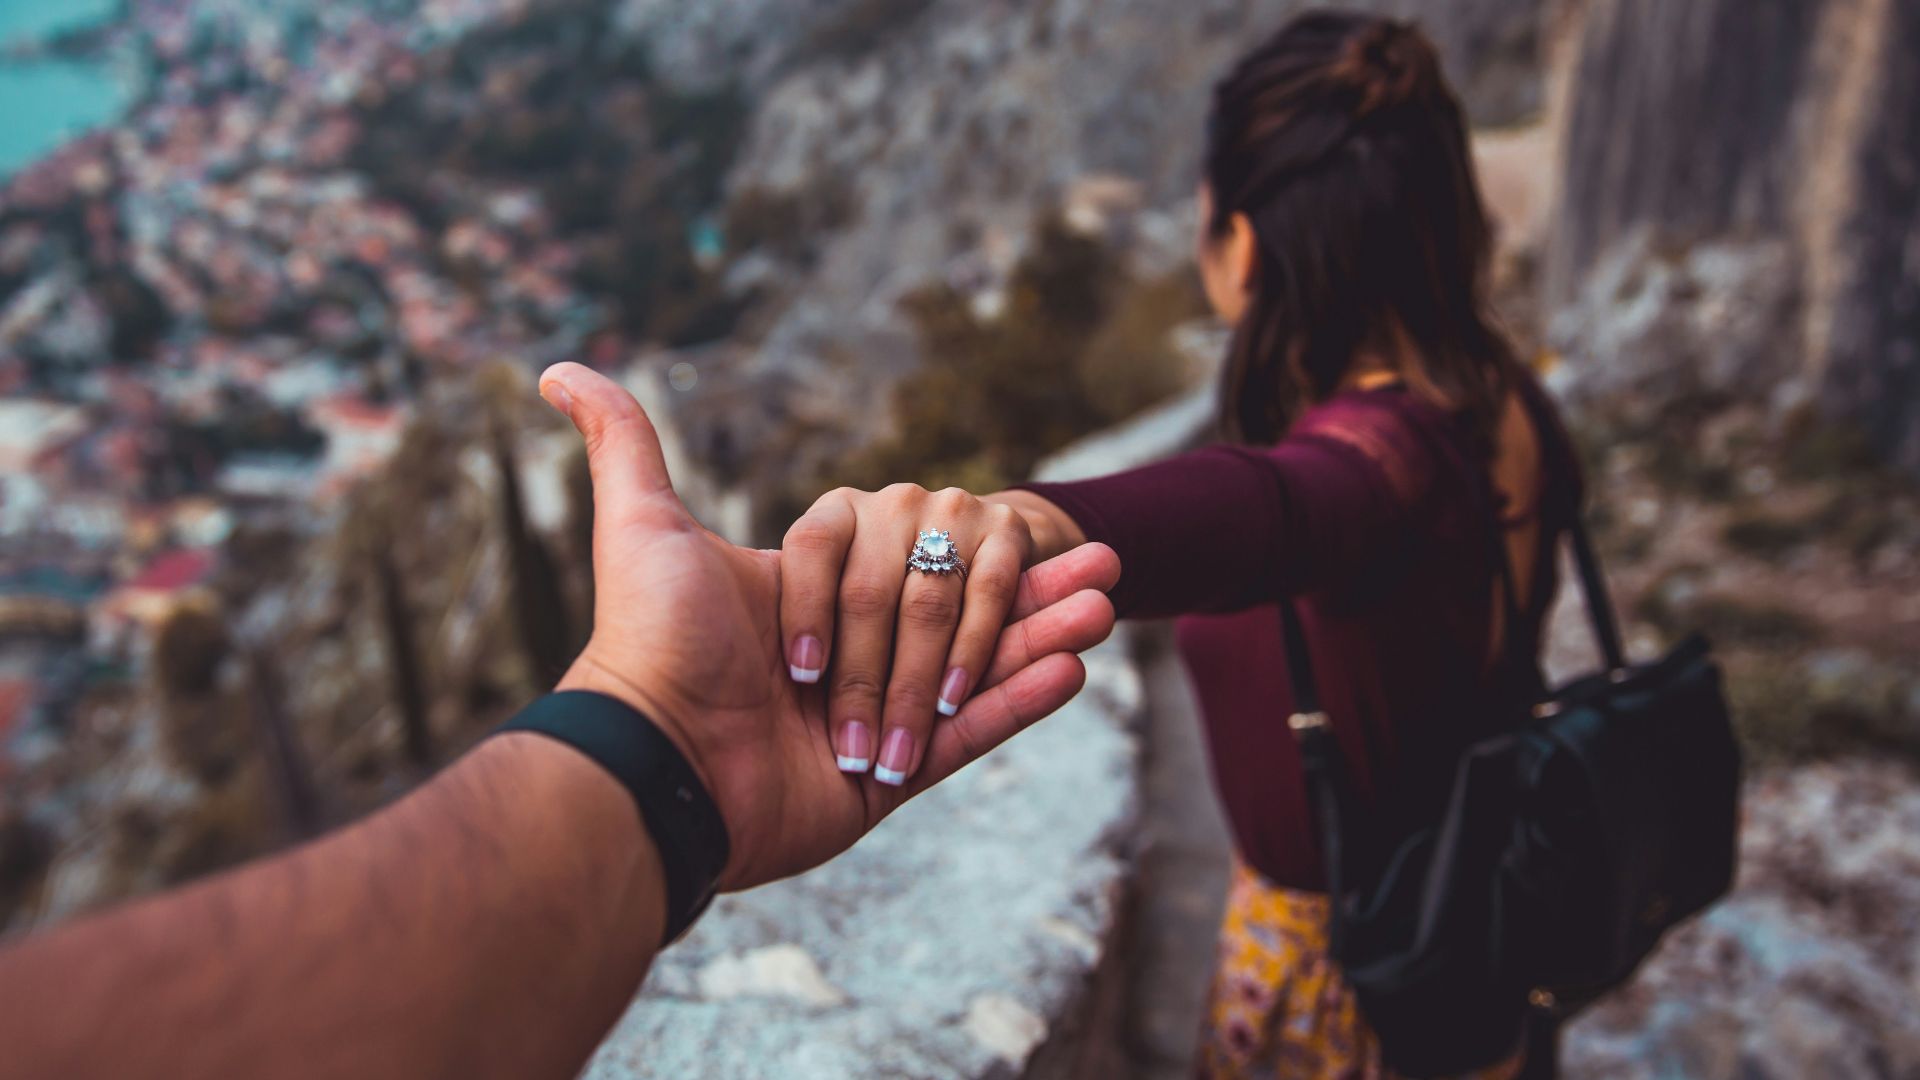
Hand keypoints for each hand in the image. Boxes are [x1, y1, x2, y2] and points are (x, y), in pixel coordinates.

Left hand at [537, 363, 1119, 890]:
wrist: (660, 758)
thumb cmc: (652, 637)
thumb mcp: (641, 523)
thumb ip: (622, 441)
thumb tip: (555, 363)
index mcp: (807, 603)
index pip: (901, 564)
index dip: (962, 551)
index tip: (1023, 524)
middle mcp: (843, 658)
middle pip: (955, 613)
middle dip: (1029, 594)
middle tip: (1103, 566)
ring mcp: (870, 720)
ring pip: (976, 670)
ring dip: (1042, 635)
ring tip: (1107, 604)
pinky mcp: (891, 780)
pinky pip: (971, 737)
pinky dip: (1021, 701)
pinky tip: (1076, 660)